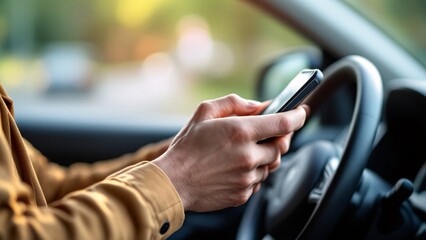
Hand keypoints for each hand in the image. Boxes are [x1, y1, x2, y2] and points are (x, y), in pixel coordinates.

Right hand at [153, 94, 306, 211]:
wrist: (173, 182)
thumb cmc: (186, 147)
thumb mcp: (204, 112)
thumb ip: (234, 103)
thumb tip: (258, 106)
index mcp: (241, 132)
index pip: (283, 123)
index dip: (297, 116)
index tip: (301, 112)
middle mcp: (248, 156)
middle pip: (281, 146)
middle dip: (279, 138)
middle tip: (269, 133)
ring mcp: (247, 177)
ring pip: (270, 165)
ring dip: (263, 156)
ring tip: (244, 151)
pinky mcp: (243, 194)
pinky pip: (258, 181)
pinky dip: (253, 172)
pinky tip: (236, 167)